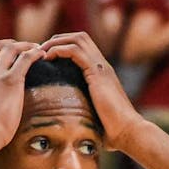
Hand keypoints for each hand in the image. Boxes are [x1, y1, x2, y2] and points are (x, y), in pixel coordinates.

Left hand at [42, 31, 143, 150]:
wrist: (128, 131)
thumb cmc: (112, 131)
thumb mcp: (93, 115)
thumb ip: (82, 111)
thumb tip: (67, 123)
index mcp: (101, 73)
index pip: (82, 47)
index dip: (63, 47)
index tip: (47, 58)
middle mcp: (102, 65)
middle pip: (79, 37)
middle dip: (58, 40)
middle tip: (41, 51)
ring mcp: (101, 67)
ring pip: (77, 39)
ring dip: (56, 42)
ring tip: (41, 52)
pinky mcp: (97, 73)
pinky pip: (75, 51)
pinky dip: (60, 50)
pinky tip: (49, 58)